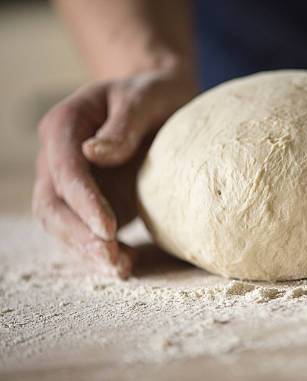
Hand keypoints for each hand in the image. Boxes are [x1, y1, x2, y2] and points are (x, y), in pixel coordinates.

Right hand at [33, 69, 196, 276]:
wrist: (161, 101)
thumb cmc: (154, 94)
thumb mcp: (145, 97)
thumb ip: (124, 124)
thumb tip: (94, 154)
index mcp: (64, 125)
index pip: (65, 171)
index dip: (84, 202)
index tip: (109, 228)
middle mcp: (59, 157)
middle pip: (52, 204)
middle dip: (79, 236)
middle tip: (113, 259)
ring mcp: (73, 183)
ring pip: (62, 224)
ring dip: (87, 251)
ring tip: (121, 269)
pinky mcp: (92, 201)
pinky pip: (86, 231)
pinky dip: (101, 251)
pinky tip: (127, 265)